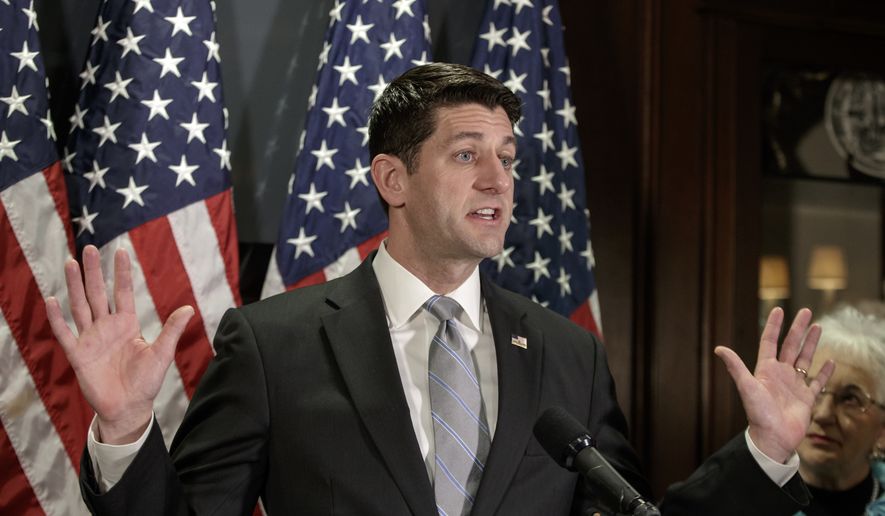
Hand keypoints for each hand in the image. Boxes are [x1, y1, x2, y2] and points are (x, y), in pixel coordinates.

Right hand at [45, 245, 193, 443]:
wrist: (129, 407)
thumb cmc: (146, 381)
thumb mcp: (162, 353)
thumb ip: (172, 330)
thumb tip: (189, 308)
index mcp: (127, 324)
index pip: (124, 292)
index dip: (122, 273)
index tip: (121, 250)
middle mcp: (107, 327)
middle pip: (98, 293)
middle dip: (94, 271)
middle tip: (89, 248)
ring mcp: (91, 339)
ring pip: (80, 306)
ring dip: (75, 285)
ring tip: (70, 263)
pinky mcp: (78, 354)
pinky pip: (65, 333)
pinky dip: (57, 318)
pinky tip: (52, 300)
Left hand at [715, 307, 834, 462]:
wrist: (772, 438)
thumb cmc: (758, 413)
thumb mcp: (746, 387)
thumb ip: (735, 367)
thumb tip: (718, 348)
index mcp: (766, 369)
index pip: (770, 342)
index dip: (774, 326)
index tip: (779, 309)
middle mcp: (780, 374)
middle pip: (791, 346)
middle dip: (798, 329)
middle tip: (807, 311)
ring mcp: (794, 385)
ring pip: (805, 359)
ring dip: (811, 343)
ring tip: (818, 327)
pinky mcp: (806, 399)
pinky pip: (817, 382)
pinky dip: (824, 372)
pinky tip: (830, 361)